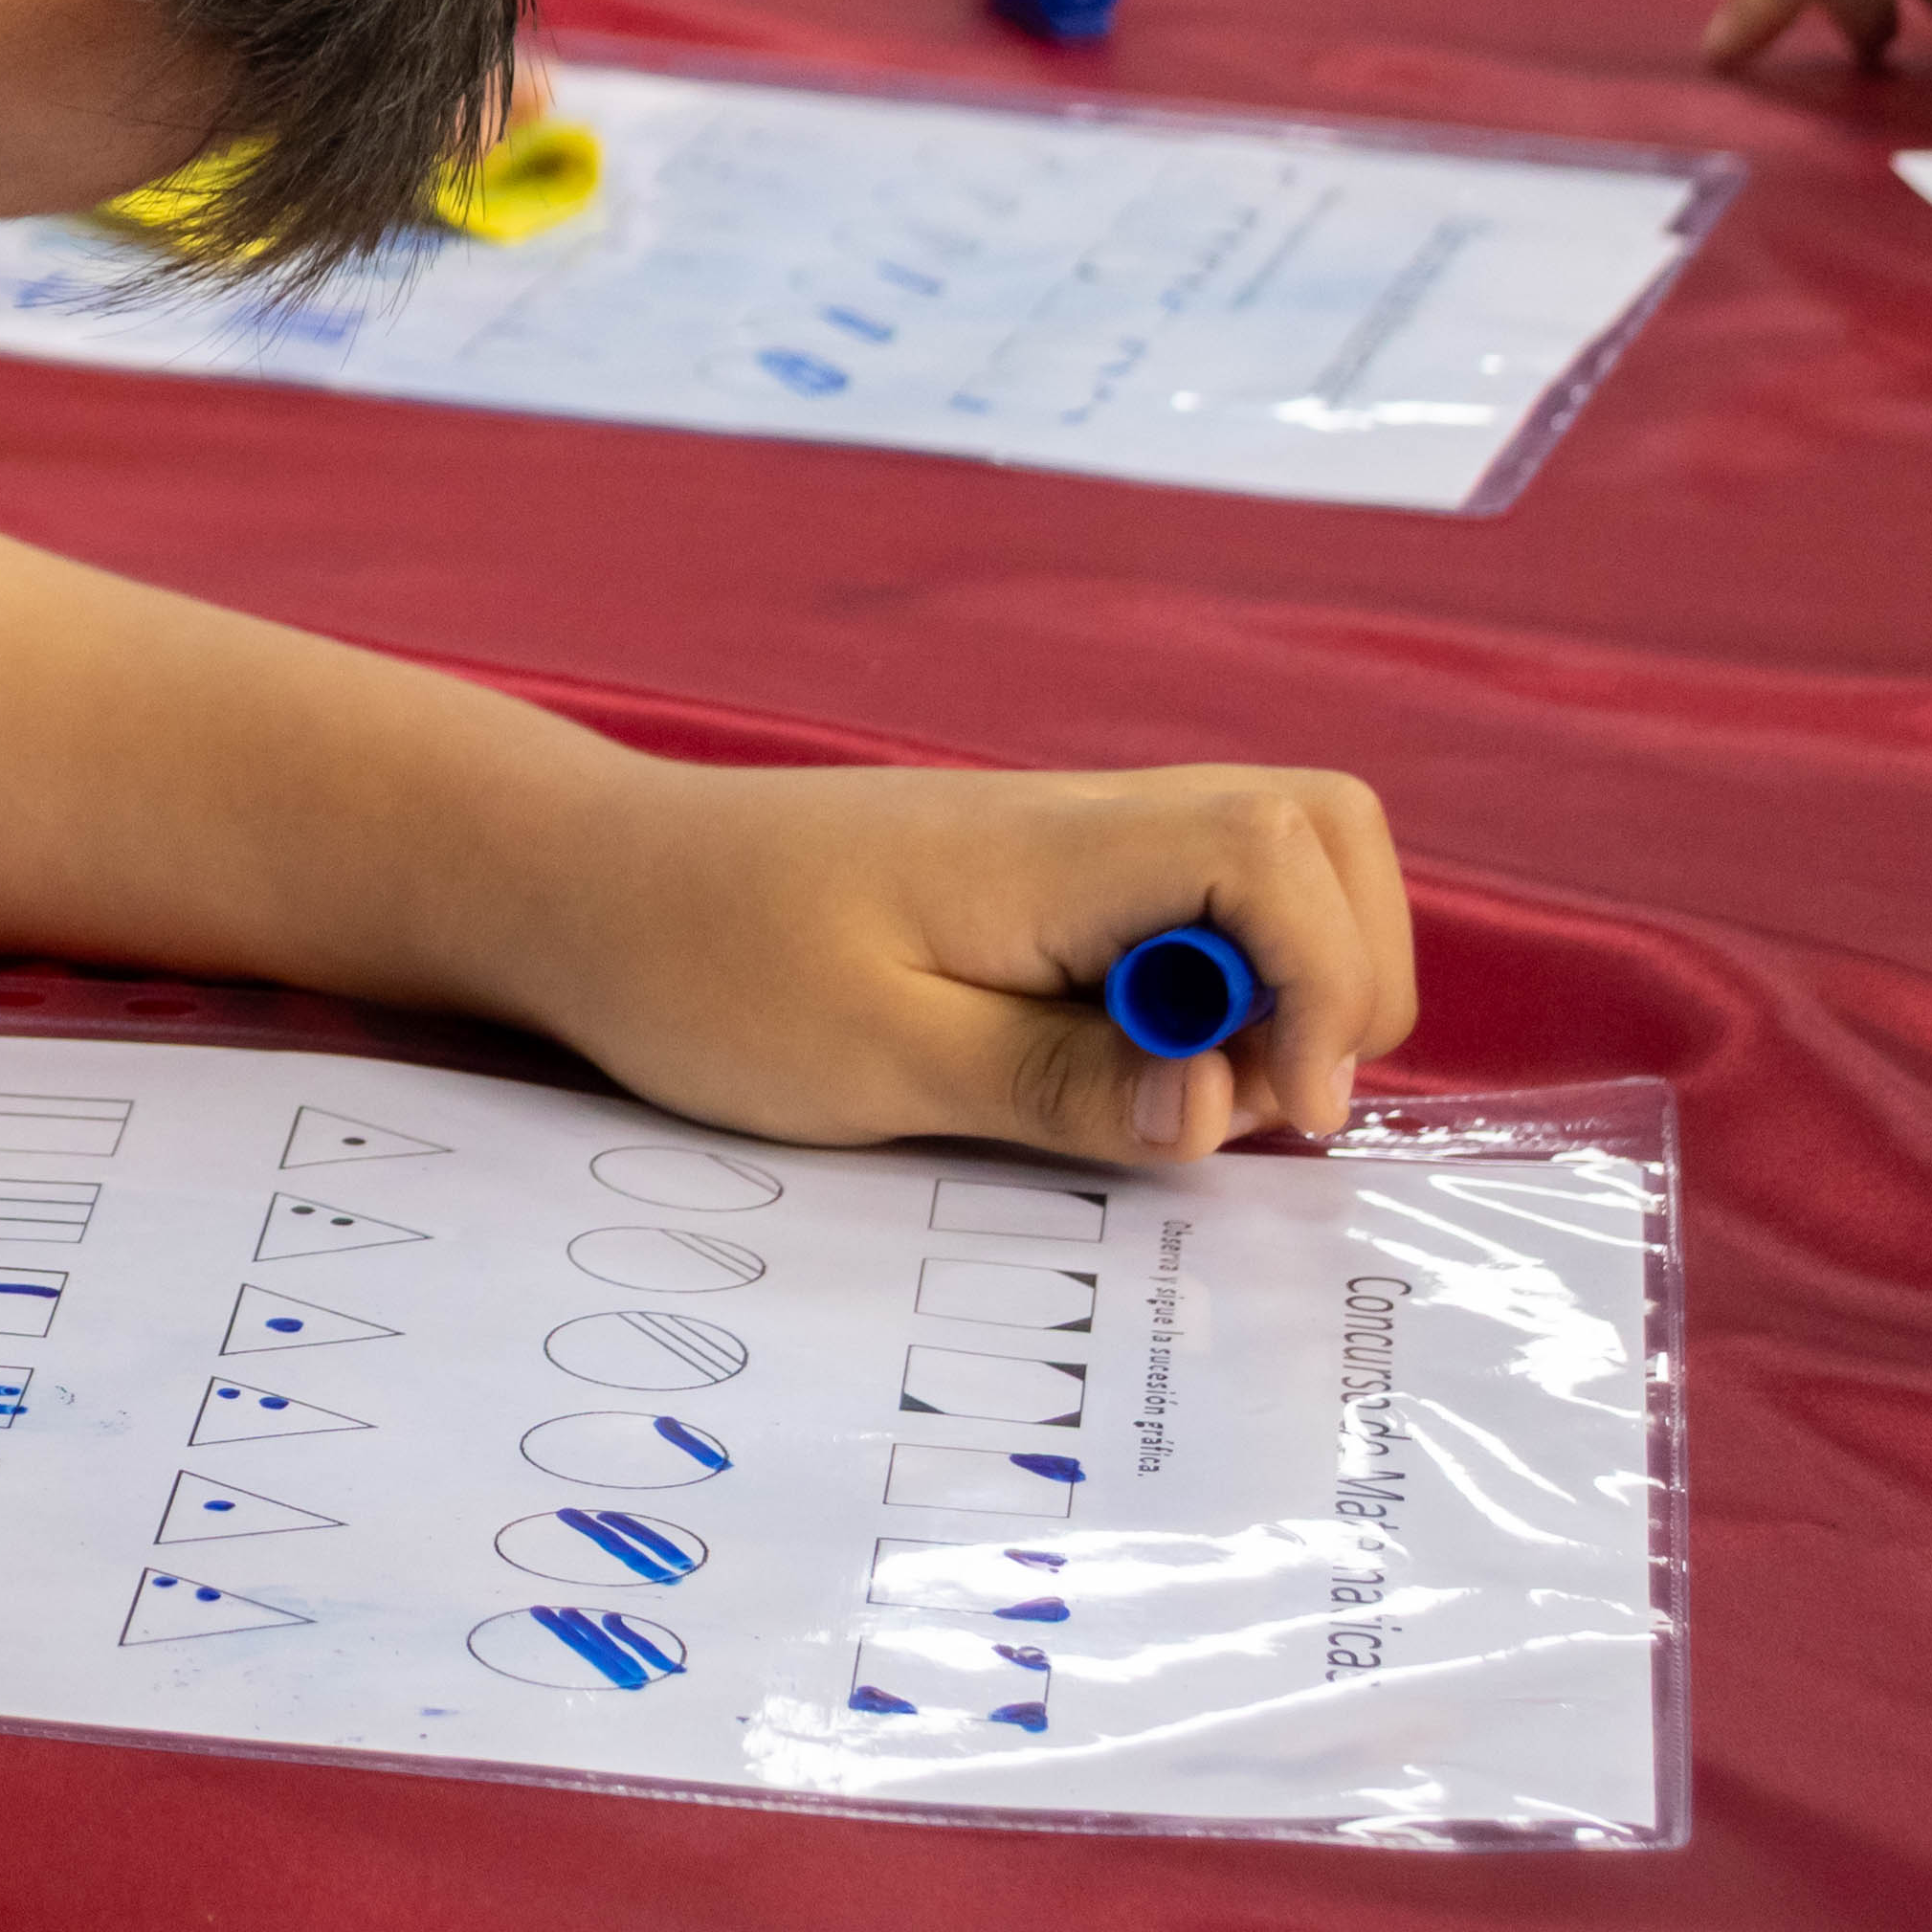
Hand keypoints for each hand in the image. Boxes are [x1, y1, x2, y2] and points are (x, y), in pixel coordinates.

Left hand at [494, 756, 1414, 1168]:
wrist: (588, 887)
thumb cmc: (705, 971)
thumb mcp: (873, 1059)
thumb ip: (1055, 1084)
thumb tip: (1216, 1109)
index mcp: (1048, 849)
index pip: (1283, 845)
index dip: (1324, 981)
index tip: (1277, 1106)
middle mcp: (1080, 821)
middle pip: (1318, 828)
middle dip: (1343, 975)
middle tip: (1254, 1102)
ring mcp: (1065, 845)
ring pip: (1269, 859)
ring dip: (1284, 980)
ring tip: (1189, 1090)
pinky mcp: (1037, 885)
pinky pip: (1186, 903)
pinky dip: (1207, 986)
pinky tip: (1125, 1068)